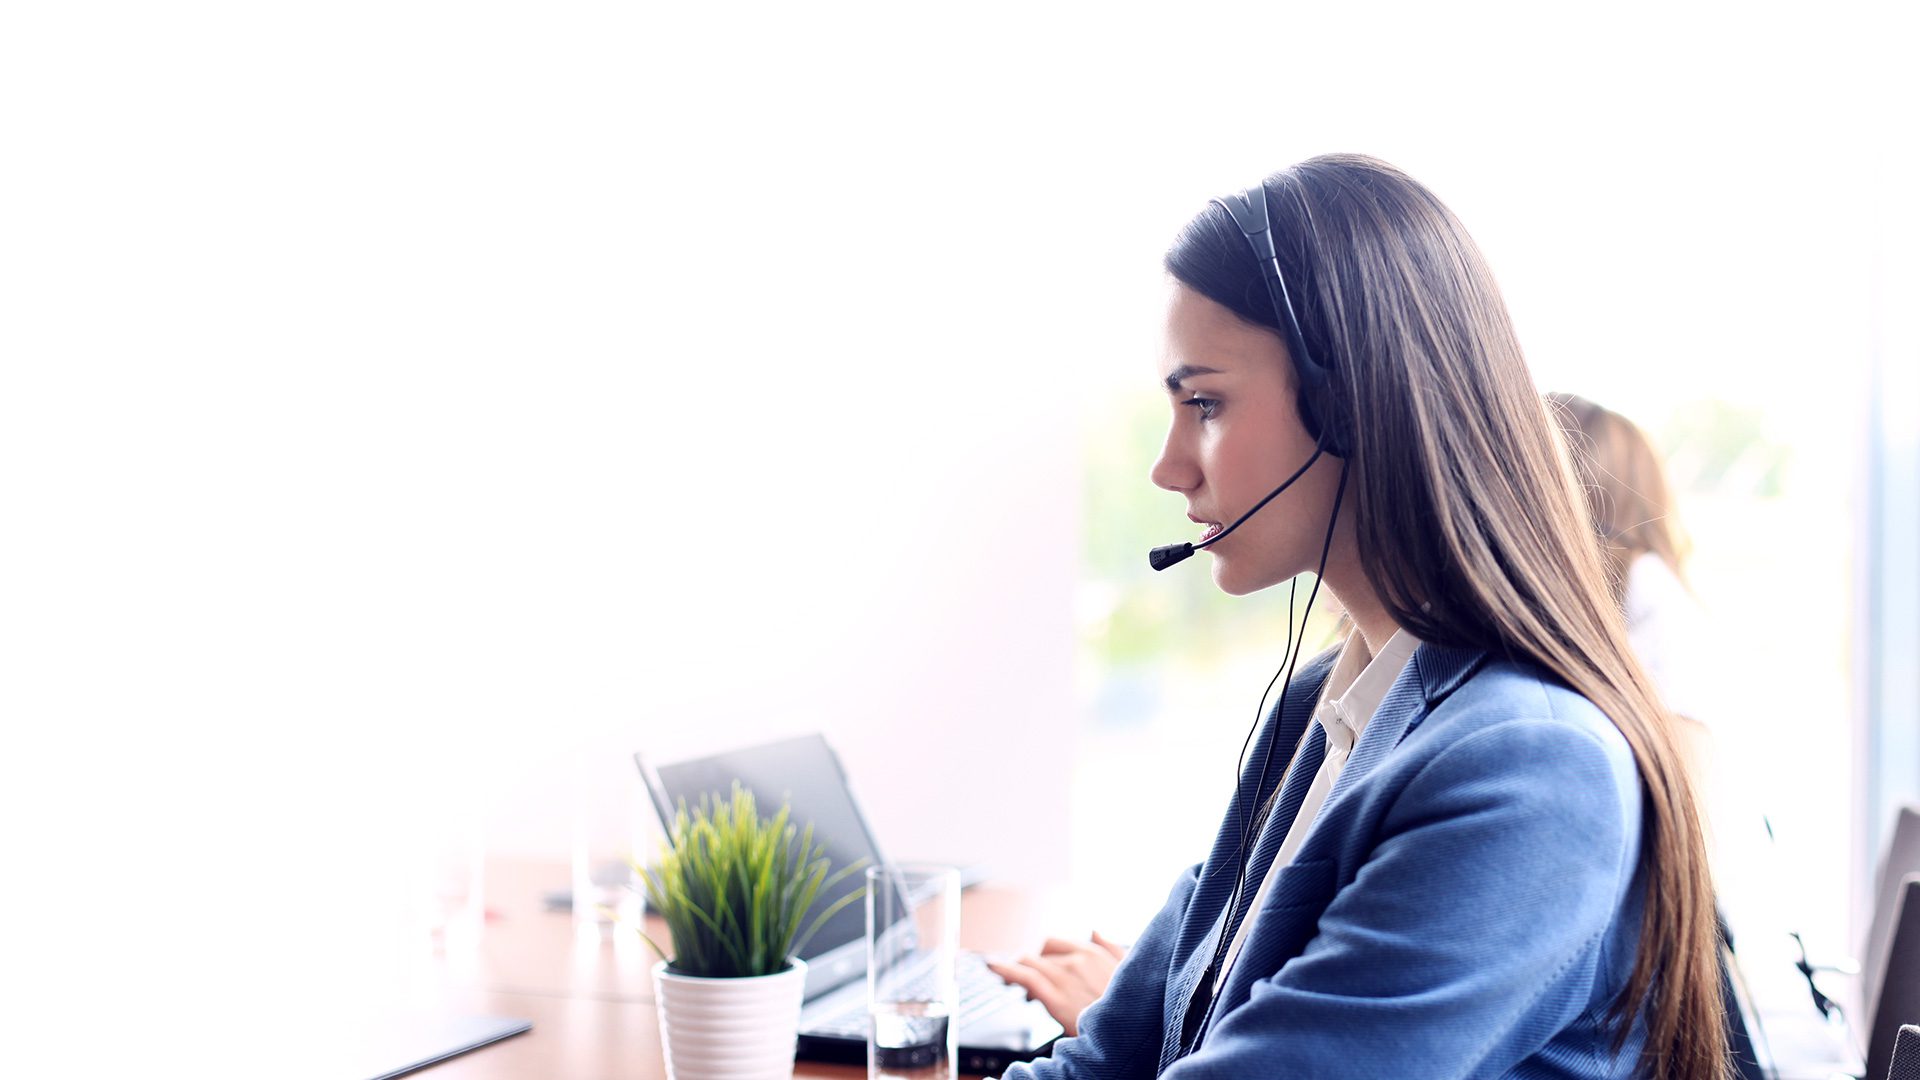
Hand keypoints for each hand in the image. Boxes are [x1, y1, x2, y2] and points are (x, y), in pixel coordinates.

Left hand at [986, 932, 1128, 1036]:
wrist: (1133, 1030)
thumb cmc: (1130, 1005)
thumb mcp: (1127, 968)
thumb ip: (1109, 947)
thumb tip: (1094, 931)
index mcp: (1093, 951)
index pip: (1055, 944)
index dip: (1043, 955)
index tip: (1038, 966)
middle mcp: (1077, 958)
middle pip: (1040, 954)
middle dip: (1029, 965)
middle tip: (1024, 982)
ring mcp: (1065, 976)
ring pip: (1029, 963)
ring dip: (1014, 971)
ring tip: (1007, 984)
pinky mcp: (1056, 997)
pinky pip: (1025, 976)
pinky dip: (1004, 969)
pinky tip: (993, 967)